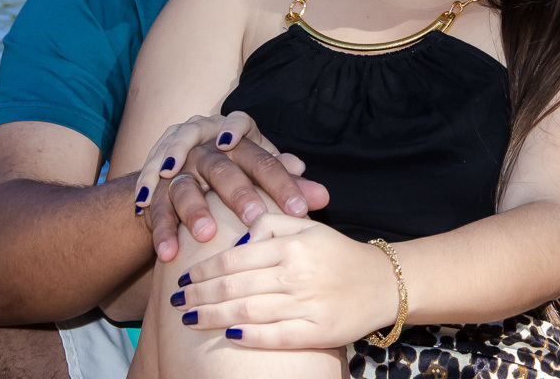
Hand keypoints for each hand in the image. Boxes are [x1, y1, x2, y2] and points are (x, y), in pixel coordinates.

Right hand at [134, 113, 329, 261]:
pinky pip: (156, 208)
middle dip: (239, 193)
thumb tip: (322, 196)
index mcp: (239, 140)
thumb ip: (289, 183)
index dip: (275, 168)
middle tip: (256, 218)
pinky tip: (168, 253)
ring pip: (185, 184)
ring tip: (206, 234)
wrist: (176, 163)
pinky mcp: (154, 187)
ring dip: (195, 209)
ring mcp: (178, 165)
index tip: (294, 178)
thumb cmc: (234, 168)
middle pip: (224, 167)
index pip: (261, 152)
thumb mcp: (260, 171)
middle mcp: (207, 147)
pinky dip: (161, 230)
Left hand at [170, 215, 400, 349]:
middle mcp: (297, 274)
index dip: (205, 269)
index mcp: (293, 245)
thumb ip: (273, 223)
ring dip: (212, 317)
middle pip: (235, 286)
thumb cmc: (339, 254)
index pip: (235, 257)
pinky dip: (247, 337)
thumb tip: (239, 235)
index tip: (184, 276)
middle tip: (177, 300)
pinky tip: (227, 336)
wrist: (382, 283)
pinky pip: (274, 336)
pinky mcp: (317, 332)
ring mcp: (307, 305)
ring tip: (189, 319)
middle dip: (200, 295)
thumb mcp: (310, 226)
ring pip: (248, 312)